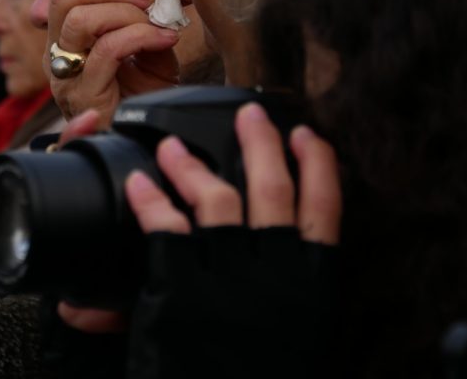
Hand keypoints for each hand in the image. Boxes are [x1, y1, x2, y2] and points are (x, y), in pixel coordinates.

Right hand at [46, 0, 179, 124]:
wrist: (145, 142)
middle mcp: (59, 53)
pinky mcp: (83, 96)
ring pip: (79, 20)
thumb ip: (150, 14)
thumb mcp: (150, 46)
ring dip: (126, 12)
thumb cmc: (144, 96)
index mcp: (69, 36)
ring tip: (158, 23)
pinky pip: (105, 52)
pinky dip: (140, 37)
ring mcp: (66, 76)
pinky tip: (166, 41)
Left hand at [57, 102, 340, 332]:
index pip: (325, 210)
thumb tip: (284, 249)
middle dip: (264, 143)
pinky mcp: (179, 287)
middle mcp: (274, 272)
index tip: (309, 137)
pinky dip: (153, 199)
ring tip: (177, 146)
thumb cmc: (258, 374)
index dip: (319, 166)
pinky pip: (166, 226)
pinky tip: (141, 184)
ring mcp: (226, 277)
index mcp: (308, 286)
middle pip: (274, 189)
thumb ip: (286, 289)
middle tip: (253, 114)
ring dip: (196, 163)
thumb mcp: (289, 333)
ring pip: (218, 198)